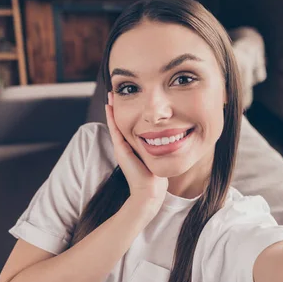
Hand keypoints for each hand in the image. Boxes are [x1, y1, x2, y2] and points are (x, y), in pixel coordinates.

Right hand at [105, 92, 167, 209]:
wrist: (150, 190)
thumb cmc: (156, 177)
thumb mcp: (159, 157)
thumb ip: (160, 147)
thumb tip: (172, 138)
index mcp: (134, 146)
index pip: (129, 124)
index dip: (127, 111)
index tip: (127, 98)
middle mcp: (125, 145)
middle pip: (120, 121)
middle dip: (118, 106)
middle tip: (114, 91)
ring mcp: (121, 147)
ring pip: (116, 123)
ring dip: (113, 108)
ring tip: (110, 94)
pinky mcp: (121, 149)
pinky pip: (115, 129)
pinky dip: (112, 117)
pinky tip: (110, 106)